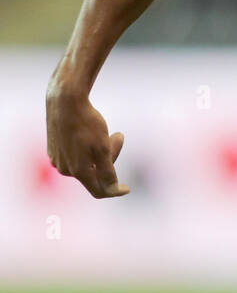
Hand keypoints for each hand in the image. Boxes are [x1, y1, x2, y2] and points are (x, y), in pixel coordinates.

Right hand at [46, 82, 128, 198]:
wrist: (65, 101)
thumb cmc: (87, 124)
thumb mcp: (102, 148)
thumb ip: (108, 173)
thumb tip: (113, 190)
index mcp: (78, 171)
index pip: (99, 191)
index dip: (114, 191)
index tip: (127, 188)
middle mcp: (65, 169)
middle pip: (95, 173)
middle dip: (111, 157)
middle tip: (119, 136)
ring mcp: (57, 160)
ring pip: (86, 163)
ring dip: (100, 151)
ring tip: (109, 132)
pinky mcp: (54, 149)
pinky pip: (76, 155)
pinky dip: (87, 147)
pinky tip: (89, 131)